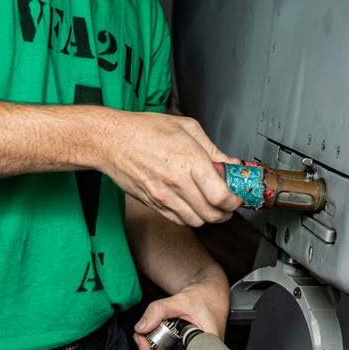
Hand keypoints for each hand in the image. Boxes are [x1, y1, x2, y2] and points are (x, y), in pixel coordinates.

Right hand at [98, 111, 242, 226]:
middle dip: (226, 212)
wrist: (111, 140)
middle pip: (211, 214)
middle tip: (228, 203)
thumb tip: (230, 164)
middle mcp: (177, 182)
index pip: (220, 196)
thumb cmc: (146, 129)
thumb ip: (213, 149)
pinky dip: (190, 217)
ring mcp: (163, 196)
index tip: (237, 196)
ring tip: (210, 204)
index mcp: (190, 160)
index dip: (234, 201)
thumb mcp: (187, 128)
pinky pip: (178, 220)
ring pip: (196, 221)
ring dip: (208, 217)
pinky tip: (192, 204)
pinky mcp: (153, 203)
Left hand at [132, 274, 229, 349]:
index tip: (145, 345)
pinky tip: (154, 335)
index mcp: (206, 346)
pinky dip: (160, 347)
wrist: (213, 292)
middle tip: (141, 337)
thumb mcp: (181, 300)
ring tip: (145, 334)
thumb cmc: (207, 297)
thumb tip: (141, 327)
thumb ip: (159, 311)